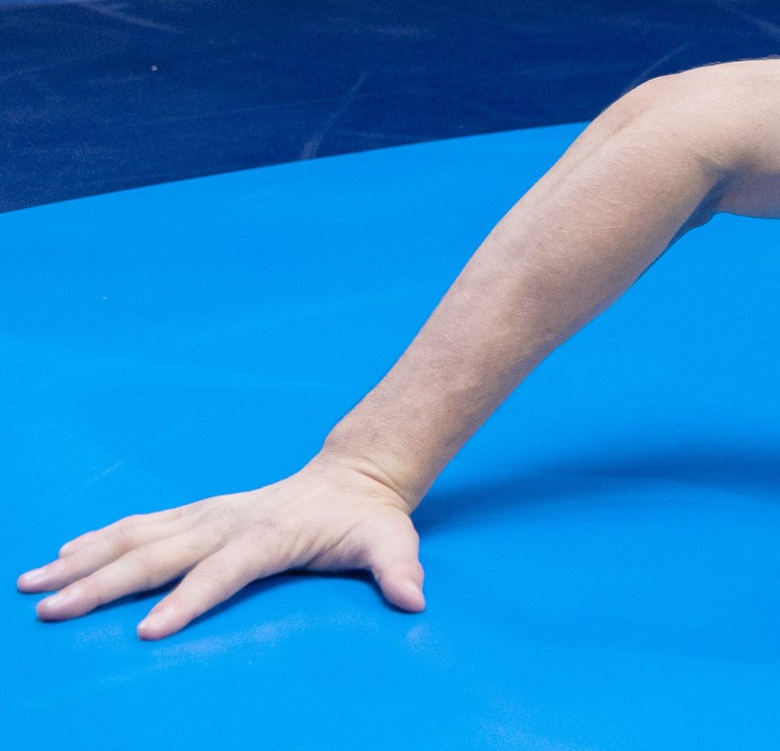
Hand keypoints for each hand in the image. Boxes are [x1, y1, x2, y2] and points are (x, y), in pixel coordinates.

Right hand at [19, 456, 423, 640]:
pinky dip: (97, 541)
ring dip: (83, 562)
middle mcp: (228, 521)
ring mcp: (208, 515)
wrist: (355, 476)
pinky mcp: (197, 515)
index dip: (188, 600)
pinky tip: (62, 558)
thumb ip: (400, 569)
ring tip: (33, 584)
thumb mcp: (392, 541)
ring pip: (135, 536)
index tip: (147, 631)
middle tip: (51, 611)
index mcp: (270, 534)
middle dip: (102, 585)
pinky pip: (138, 526)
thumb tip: (414, 597)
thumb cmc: (370, 519)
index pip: (223, 571)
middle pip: (158, 555)